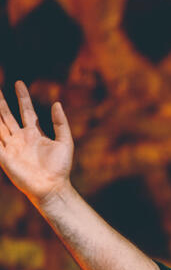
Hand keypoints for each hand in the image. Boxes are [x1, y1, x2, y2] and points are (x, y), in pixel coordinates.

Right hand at [0, 81, 73, 206]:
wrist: (53, 187)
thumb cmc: (61, 167)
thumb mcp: (65, 142)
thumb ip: (60, 123)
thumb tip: (57, 103)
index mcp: (35, 133)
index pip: (26, 110)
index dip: (22, 97)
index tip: (18, 83)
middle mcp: (20, 138)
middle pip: (7, 115)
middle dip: (1, 102)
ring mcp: (11, 147)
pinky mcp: (4, 157)